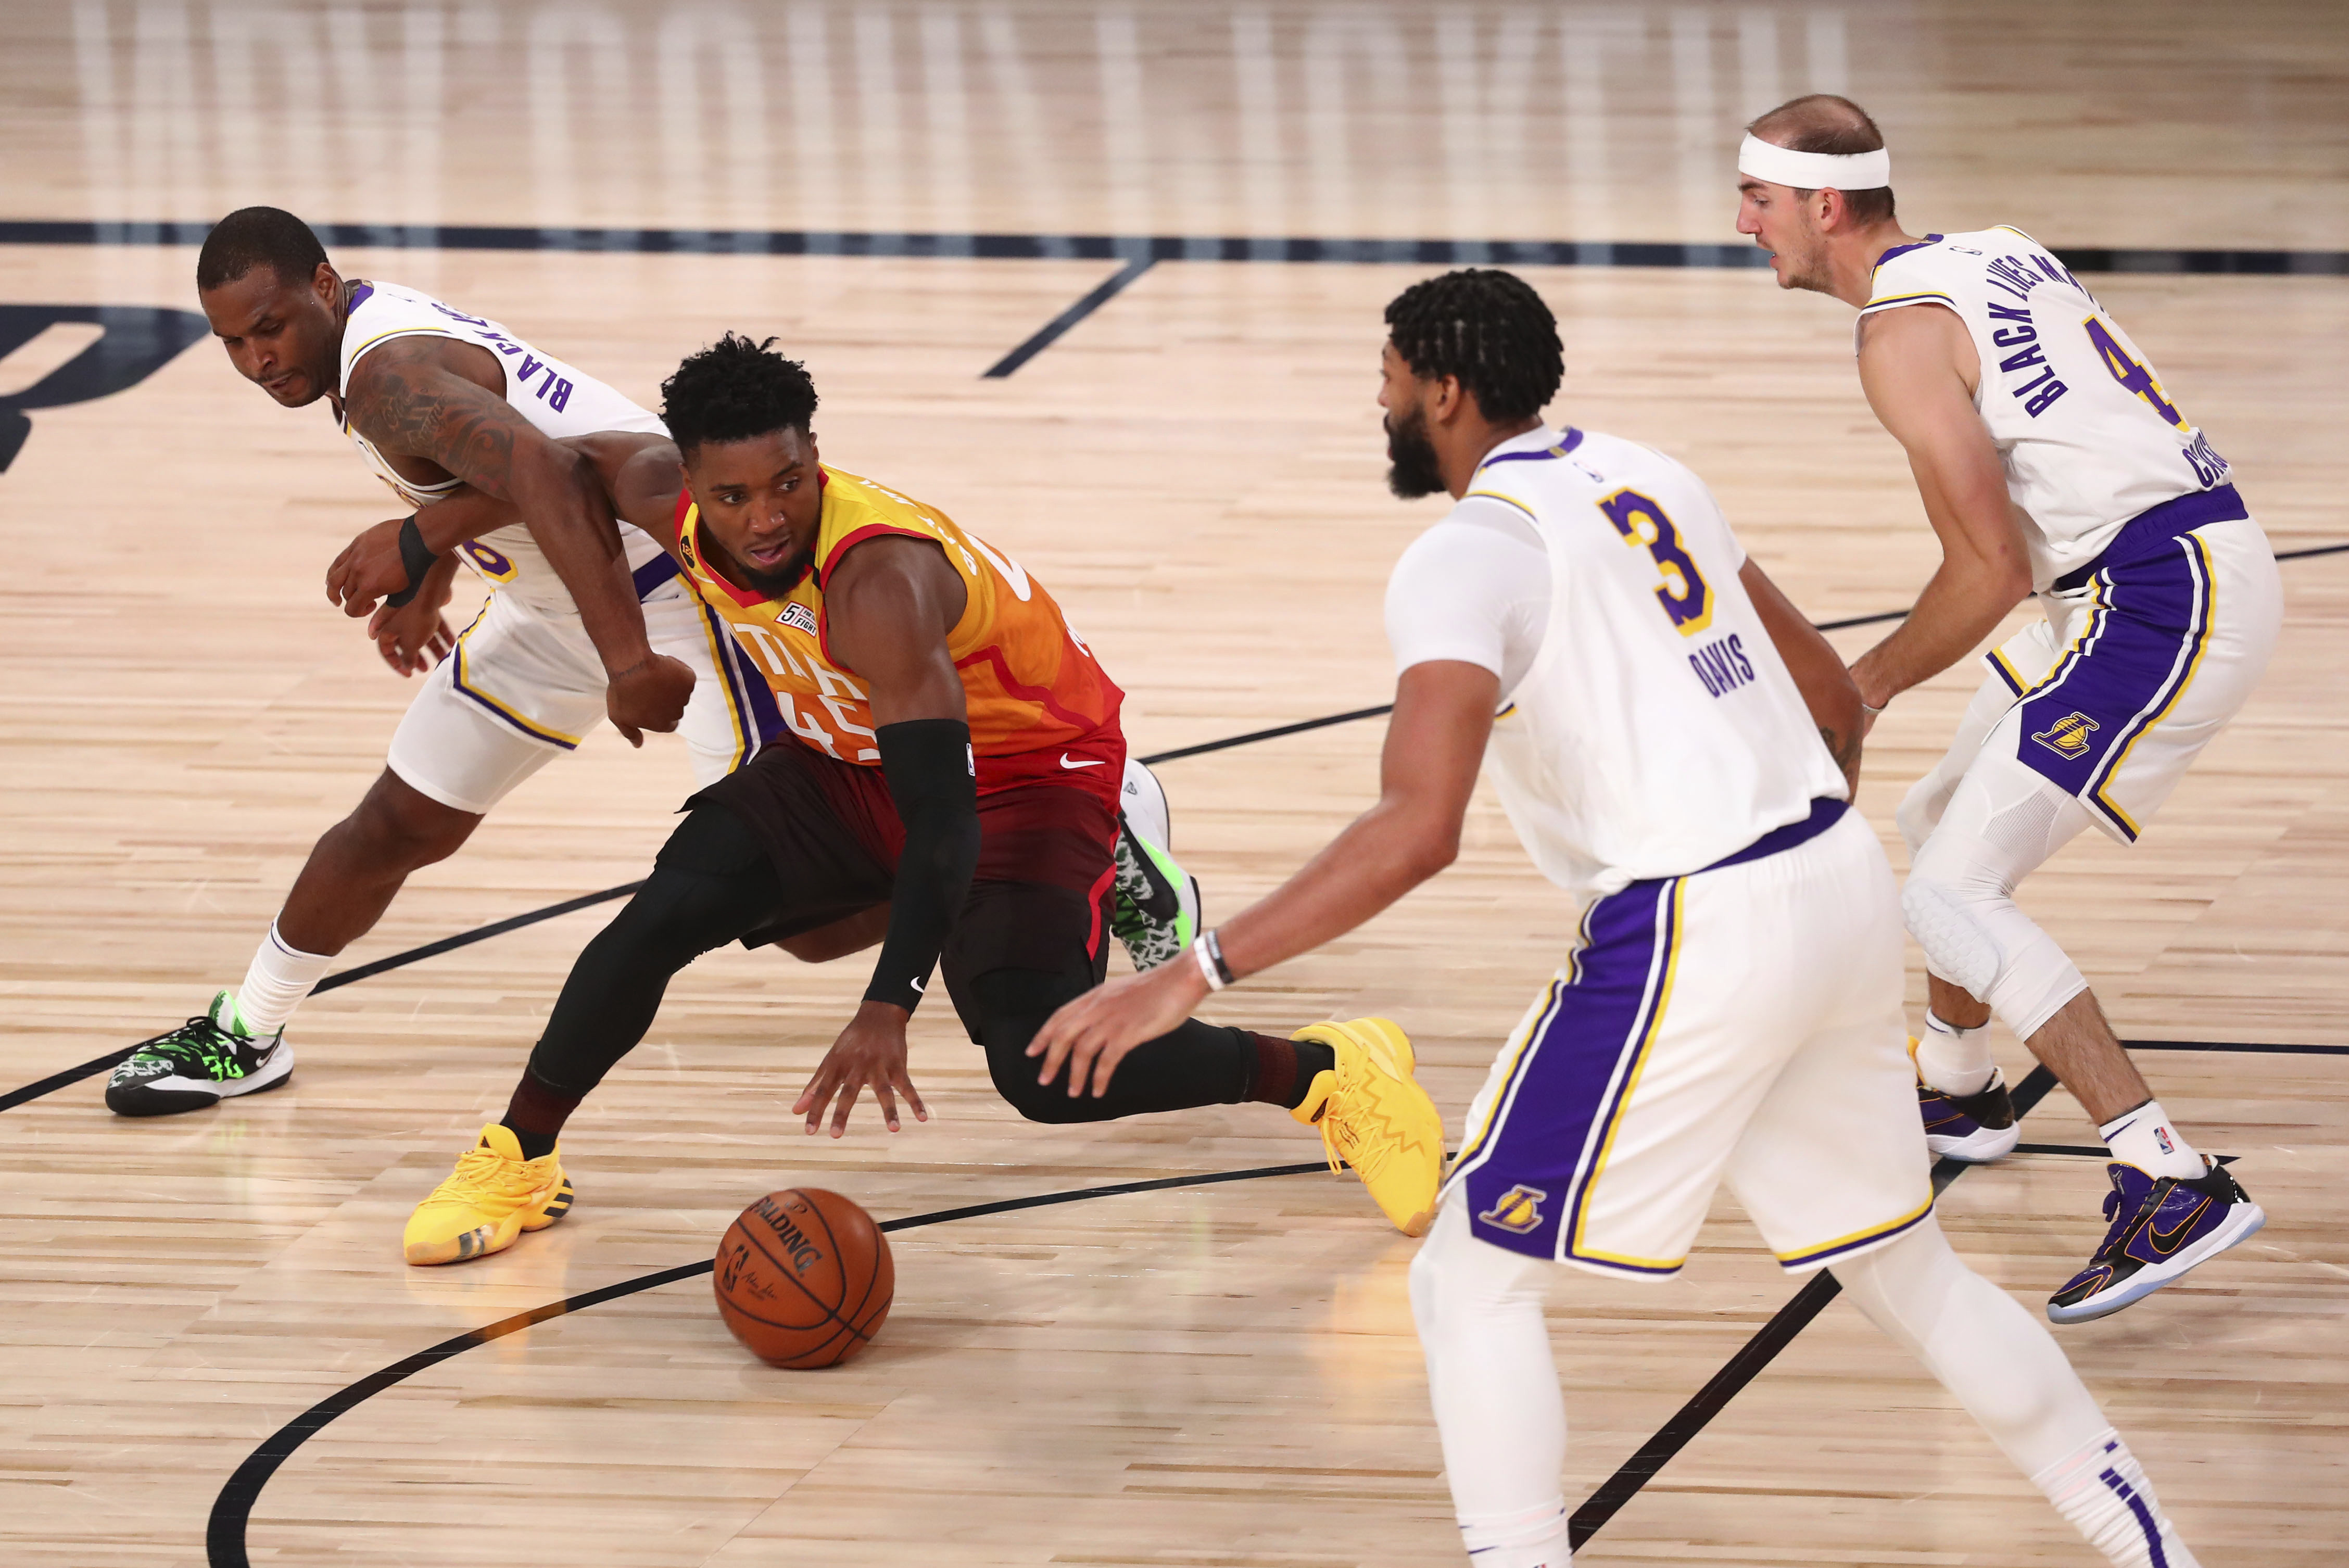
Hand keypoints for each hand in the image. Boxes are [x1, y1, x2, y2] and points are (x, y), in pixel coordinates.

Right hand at [327, 517, 416, 617]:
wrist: (420, 539)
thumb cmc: (416, 571)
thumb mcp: (403, 596)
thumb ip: (385, 614)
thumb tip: (371, 634)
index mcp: (369, 587)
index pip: (351, 608)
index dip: (359, 613)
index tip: (371, 607)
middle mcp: (358, 572)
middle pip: (344, 594)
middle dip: (353, 600)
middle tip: (365, 600)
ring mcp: (355, 556)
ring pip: (335, 578)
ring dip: (334, 590)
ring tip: (338, 596)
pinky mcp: (356, 544)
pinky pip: (338, 561)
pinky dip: (334, 572)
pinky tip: (336, 578)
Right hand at [365, 579, 455, 676]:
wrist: (428, 588)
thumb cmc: (415, 618)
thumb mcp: (410, 643)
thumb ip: (408, 656)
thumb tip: (408, 665)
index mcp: (385, 629)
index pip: (386, 650)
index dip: (396, 664)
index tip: (409, 674)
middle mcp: (395, 621)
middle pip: (404, 643)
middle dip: (415, 657)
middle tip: (425, 669)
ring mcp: (411, 613)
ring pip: (420, 634)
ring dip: (432, 647)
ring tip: (443, 657)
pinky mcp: (425, 606)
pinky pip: (432, 624)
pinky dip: (441, 634)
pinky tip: (453, 644)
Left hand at [604, 652, 695, 745]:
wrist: (631, 667)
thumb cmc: (622, 692)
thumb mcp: (619, 717)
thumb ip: (631, 733)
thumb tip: (638, 745)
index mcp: (662, 725)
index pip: (668, 724)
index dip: (660, 713)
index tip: (651, 703)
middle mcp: (676, 713)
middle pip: (676, 708)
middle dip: (666, 700)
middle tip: (649, 687)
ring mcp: (684, 696)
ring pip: (681, 692)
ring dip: (671, 685)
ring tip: (653, 676)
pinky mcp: (689, 680)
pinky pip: (686, 677)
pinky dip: (678, 672)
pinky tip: (663, 668)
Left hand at [792, 1000, 929, 1136]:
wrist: (878, 1015)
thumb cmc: (851, 1043)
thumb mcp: (830, 1061)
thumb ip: (814, 1087)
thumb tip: (796, 1111)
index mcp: (838, 1065)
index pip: (823, 1090)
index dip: (815, 1110)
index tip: (809, 1131)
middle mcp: (857, 1066)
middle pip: (849, 1092)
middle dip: (842, 1114)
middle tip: (835, 1135)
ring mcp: (879, 1066)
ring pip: (884, 1091)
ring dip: (889, 1110)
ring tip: (894, 1129)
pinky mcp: (898, 1066)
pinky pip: (908, 1087)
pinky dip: (916, 1102)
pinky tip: (922, 1117)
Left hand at [1027, 957, 1209, 1098]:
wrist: (1181, 978)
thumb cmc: (1157, 986)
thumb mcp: (1122, 991)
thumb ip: (1107, 1005)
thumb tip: (1098, 1023)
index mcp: (1095, 995)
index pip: (1060, 1015)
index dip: (1043, 1035)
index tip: (1032, 1052)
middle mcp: (1098, 1007)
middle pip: (1063, 1035)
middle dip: (1051, 1060)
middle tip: (1044, 1080)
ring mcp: (1112, 1020)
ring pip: (1081, 1051)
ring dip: (1075, 1075)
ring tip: (1073, 1092)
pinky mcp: (1128, 1033)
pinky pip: (1106, 1061)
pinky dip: (1099, 1078)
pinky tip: (1098, 1090)